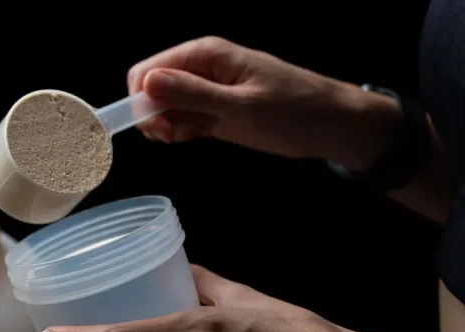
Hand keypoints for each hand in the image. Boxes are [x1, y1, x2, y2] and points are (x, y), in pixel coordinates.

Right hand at [128, 37, 398, 169]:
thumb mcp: (241, 106)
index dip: (142, 99)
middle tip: (174, 136)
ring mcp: (205, 91)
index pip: (147, 71)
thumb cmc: (293, 111)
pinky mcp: (212, 111)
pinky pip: (180, 119)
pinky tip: (199, 135)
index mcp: (205, 55)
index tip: (157, 126)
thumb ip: (193, 95)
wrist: (330, 125)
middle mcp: (199, 69)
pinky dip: (181, 131)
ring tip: (192, 135)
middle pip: (150, 89)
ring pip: (163, 107)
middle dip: (153, 115)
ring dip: (167, 126)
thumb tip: (147, 84)